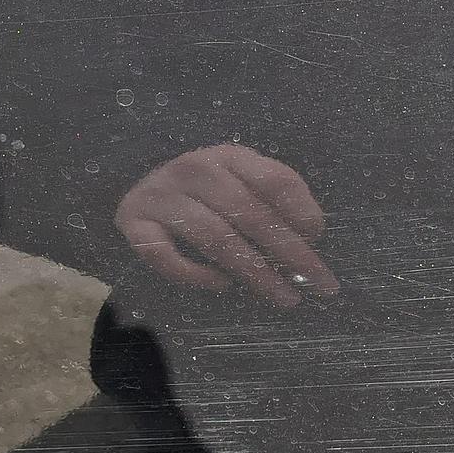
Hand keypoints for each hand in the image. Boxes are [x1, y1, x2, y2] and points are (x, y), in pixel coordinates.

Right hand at [114, 144, 337, 306]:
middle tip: (319, 283)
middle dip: (291, 253)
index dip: (302, 210)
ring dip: (255, 272)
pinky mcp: (134, 222)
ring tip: (283, 296)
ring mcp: (161, 194)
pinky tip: (220, 284)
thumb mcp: (240, 182)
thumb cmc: (203, 192)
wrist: (139, 188)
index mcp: (229, 156)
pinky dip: (196, 275)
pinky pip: (166, 256)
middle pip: (250, 213)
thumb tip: (309, 234)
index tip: (318, 240)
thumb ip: (272, 200)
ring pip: (215, 238)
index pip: (274, 179)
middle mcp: (195, 169)